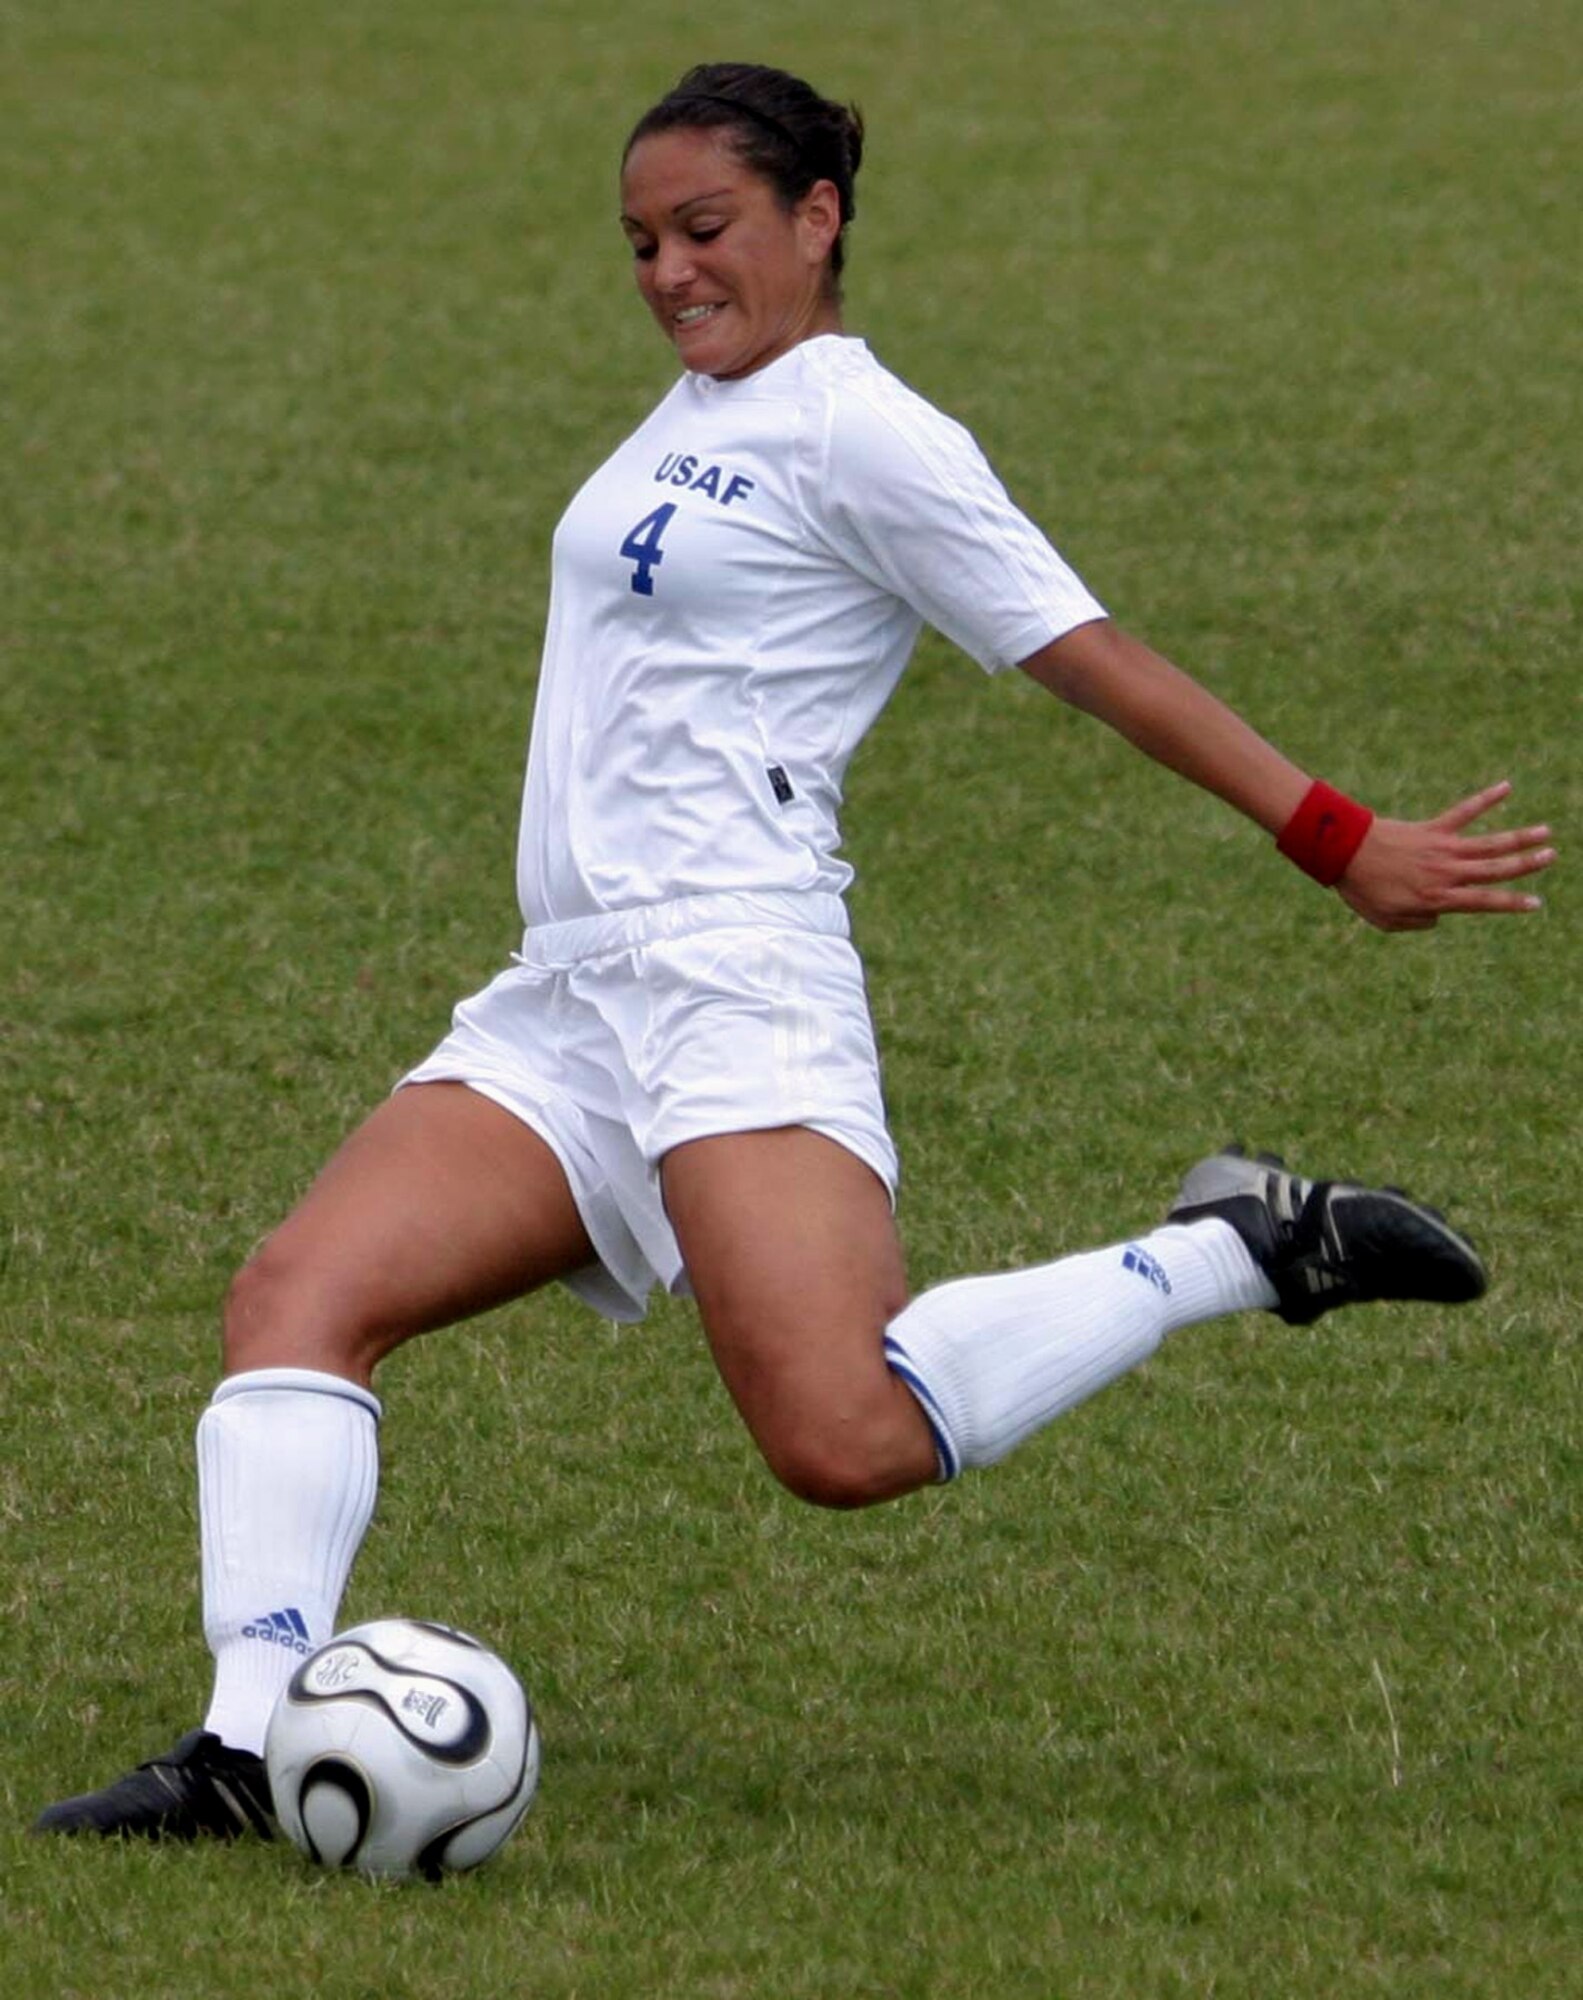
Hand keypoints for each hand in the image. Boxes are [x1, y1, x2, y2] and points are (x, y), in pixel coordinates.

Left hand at [1337, 780, 1555, 931]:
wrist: (1342, 854)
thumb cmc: (1362, 891)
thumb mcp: (1387, 921)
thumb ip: (1418, 923)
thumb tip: (1438, 917)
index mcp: (1438, 898)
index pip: (1485, 902)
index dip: (1512, 903)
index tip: (1536, 903)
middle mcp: (1447, 872)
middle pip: (1495, 869)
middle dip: (1526, 865)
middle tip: (1552, 856)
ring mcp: (1442, 848)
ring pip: (1489, 842)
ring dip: (1520, 837)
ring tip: (1546, 832)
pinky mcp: (1432, 828)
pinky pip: (1464, 811)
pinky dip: (1486, 799)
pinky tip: (1507, 786)